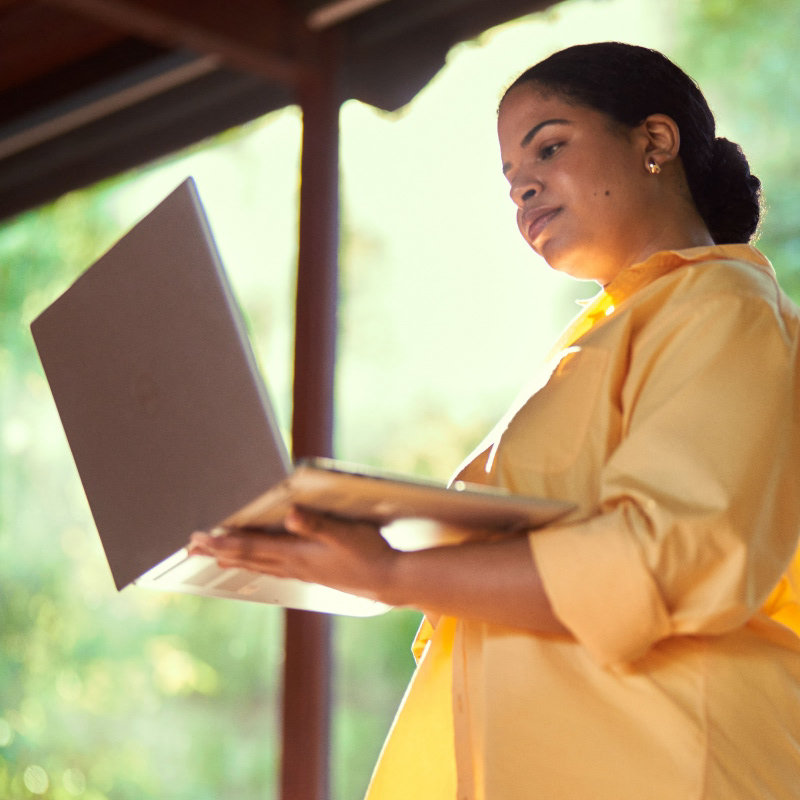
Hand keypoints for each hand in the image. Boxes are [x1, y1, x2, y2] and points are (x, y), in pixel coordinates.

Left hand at [188, 506, 398, 600]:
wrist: (390, 581)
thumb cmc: (369, 555)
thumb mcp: (346, 534)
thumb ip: (317, 524)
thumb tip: (291, 515)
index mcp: (297, 554)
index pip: (251, 546)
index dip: (223, 541)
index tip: (199, 538)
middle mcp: (295, 564)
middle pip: (248, 557)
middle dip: (219, 552)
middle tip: (193, 549)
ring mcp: (303, 571)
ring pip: (260, 564)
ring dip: (236, 559)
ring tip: (217, 558)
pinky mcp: (313, 573)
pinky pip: (276, 568)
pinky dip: (259, 564)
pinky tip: (261, 565)